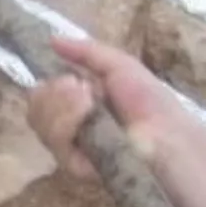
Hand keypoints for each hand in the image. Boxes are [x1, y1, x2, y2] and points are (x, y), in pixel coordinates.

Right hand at [27, 36, 183, 179]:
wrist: (171, 136)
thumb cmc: (151, 103)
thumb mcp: (120, 67)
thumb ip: (86, 53)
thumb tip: (51, 39)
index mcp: (77, 106)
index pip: (40, 98)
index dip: (46, 87)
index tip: (65, 76)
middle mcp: (69, 128)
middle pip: (34, 109)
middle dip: (52, 93)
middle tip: (77, 86)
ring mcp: (69, 149)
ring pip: (39, 123)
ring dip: (60, 104)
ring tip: (88, 98)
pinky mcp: (73, 166)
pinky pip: (54, 141)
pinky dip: (67, 121)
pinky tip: (87, 111)